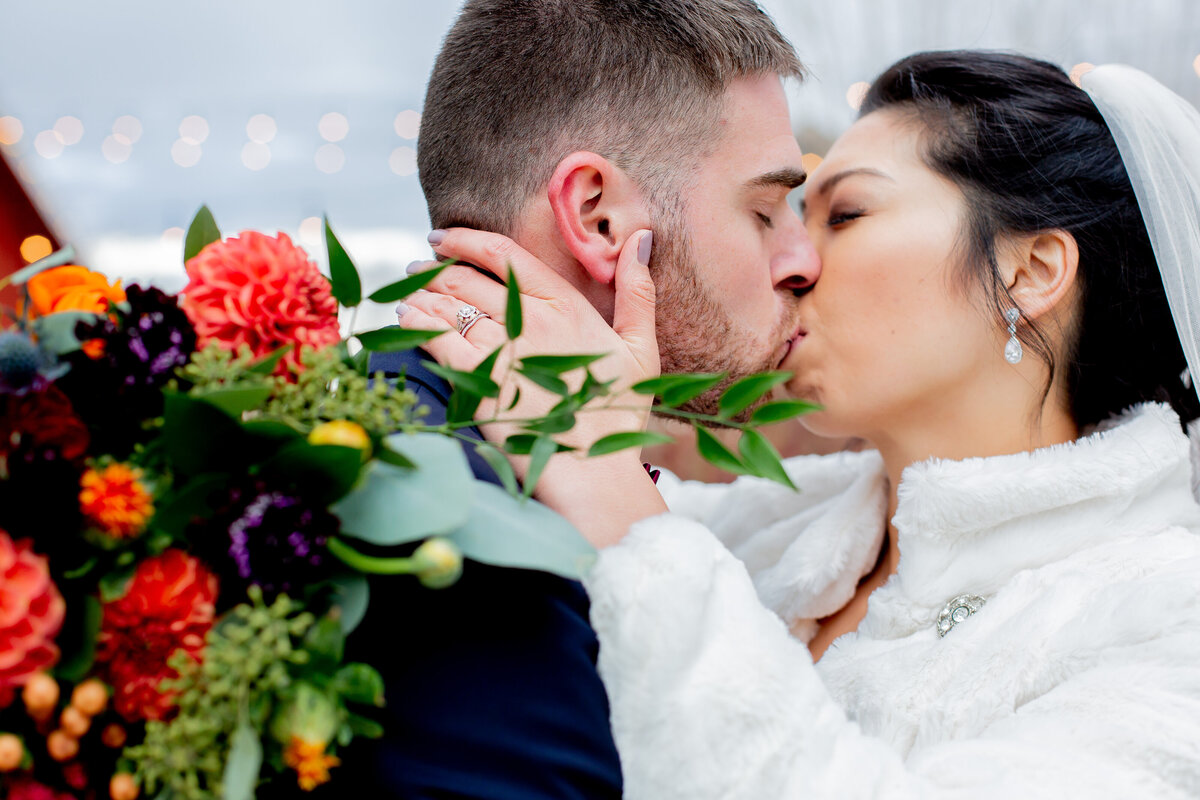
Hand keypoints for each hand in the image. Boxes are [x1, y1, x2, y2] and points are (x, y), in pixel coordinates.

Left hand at [398, 227, 658, 450]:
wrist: (595, 469)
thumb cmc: (620, 411)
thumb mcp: (640, 347)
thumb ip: (637, 290)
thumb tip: (642, 237)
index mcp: (565, 305)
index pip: (503, 255)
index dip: (465, 239)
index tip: (443, 237)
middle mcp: (528, 320)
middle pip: (465, 279)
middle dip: (435, 268)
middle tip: (418, 267)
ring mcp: (500, 351)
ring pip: (446, 306)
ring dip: (420, 292)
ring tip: (408, 290)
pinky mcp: (477, 383)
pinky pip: (436, 340)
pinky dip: (416, 324)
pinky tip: (405, 319)